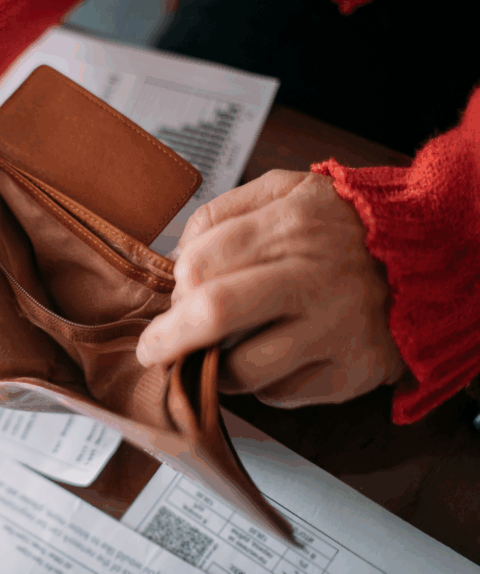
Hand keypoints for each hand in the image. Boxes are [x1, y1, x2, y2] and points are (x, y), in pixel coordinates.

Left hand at [135, 170, 405, 407]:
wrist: (432, 255)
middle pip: (215, 313)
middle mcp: (311, 278)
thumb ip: (224, 212)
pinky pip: (281, 395)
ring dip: (214, 368)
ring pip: (244, 367)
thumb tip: (176, 256)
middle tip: (153, 348)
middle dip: (168, 338)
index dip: (176, 286)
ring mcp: (333, 329)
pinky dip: (260, 386)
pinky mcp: (349, 372)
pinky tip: (266, 363)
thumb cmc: (344, 227)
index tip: (175, 297)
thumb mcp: (287, 190)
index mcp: (289, 225)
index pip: (200, 262)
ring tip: (213, 356)